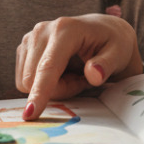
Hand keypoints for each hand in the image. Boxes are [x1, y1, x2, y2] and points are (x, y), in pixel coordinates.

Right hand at [16, 13, 142, 119]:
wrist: (103, 31)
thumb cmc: (113, 43)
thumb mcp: (119, 54)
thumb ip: (107, 65)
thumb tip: (94, 75)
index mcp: (65, 29)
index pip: (48, 66)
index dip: (39, 91)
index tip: (31, 114)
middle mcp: (42, 30)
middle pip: (35, 79)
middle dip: (59, 89)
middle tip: (82, 80)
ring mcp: (30, 38)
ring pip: (28, 82)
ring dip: (52, 87)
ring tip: (73, 74)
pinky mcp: (24, 48)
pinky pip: (26, 80)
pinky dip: (44, 84)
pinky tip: (62, 72)